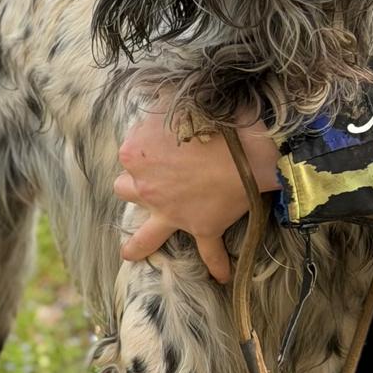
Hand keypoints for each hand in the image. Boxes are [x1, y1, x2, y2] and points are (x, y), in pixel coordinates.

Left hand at [114, 110, 281, 282]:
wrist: (248, 142)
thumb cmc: (212, 114)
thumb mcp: (174, 96)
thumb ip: (157, 102)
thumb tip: (153, 97)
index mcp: (134, 153)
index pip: (128, 153)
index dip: (145, 148)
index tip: (163, 141)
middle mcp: (147, 188)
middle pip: (125, 189)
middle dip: (135, 185)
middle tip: (153, 179)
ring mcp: (173, 212)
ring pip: (146, 236)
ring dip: (141, 241)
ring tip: (133, 251)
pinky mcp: (203, 227)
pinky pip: (209, 253)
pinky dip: (217, 265)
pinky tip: (223, 276)